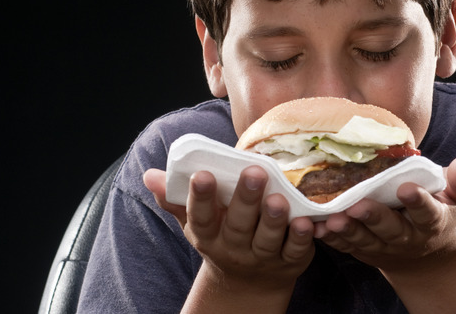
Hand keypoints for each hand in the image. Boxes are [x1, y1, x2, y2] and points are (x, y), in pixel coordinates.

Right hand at [143, 167, 314, 293]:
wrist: (247, 282)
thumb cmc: (220, 235)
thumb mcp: (195, 222)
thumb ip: (175, 198)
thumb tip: (149, 175)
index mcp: (208, 234)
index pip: (200, 216)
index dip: (200, 197)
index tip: (202, 174)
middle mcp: (234, 248)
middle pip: (238, 225)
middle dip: (245, 199)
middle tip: (254, 173)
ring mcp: (262, 256)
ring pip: (267, 238)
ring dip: (274, 219)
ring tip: (280, 198)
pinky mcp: (289, 261)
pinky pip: (295, 250)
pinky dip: (301, 237)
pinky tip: (306, 220)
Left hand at [313, 157, 455, 273]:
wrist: (425, 251)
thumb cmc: (440, 211)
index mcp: (432, 221)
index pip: (427, 212)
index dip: (418, 201)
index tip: (407, 188)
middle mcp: (407, 237)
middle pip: (391, 229)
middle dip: (374, 218)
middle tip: (358, 205)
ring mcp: (383, 246)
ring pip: (364, 240)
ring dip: (348, 230)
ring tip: (332, 219)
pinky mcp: (363, 250)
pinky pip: (346, 246)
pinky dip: (331, 238)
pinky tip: (315, 227)